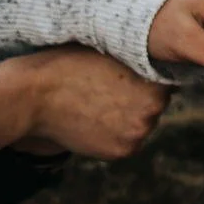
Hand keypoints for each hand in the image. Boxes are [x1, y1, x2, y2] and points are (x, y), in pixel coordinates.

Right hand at [17, 45, 168, 159]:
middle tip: (111, 89)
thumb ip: (140, 59)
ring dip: (128, 117)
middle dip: (140, 98)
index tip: (130, 73)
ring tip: (99, 103)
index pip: (167, 80)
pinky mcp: (121, 152)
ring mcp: (137, 134)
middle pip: (156, 105)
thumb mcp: (113, 51)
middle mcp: (153, 111)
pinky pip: (126, 141)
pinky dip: (114, 134)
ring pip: (141, 124)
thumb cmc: (71, 64)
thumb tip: (160, 60)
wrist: (36, 96)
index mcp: (155, 81)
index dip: (148, 76)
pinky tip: (94, 119)